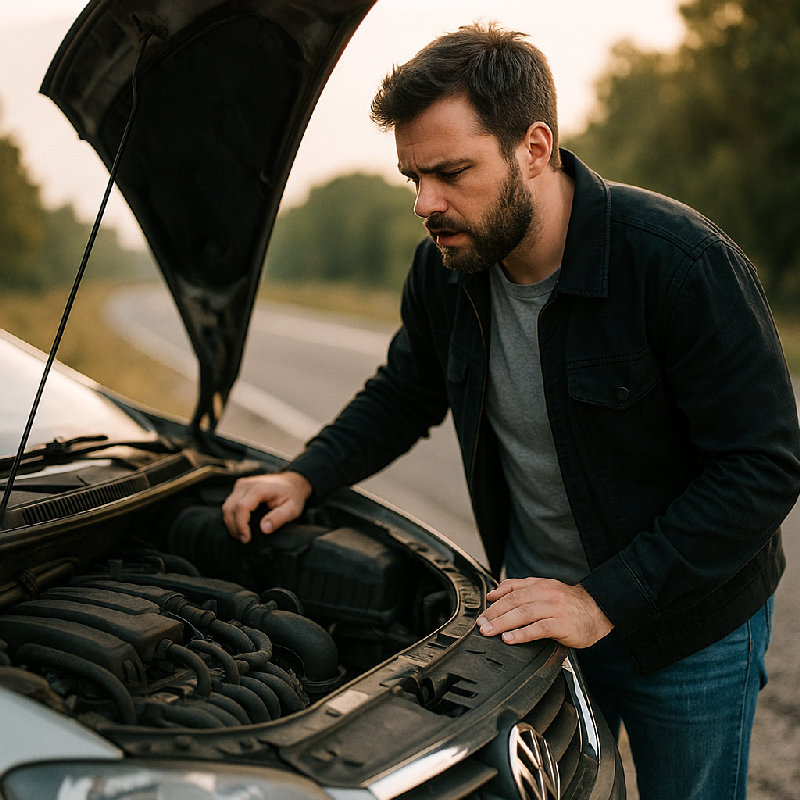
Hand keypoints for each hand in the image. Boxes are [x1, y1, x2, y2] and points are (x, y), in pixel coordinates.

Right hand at [222, 471, 311, 542]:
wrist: (293, 482)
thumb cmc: (293, 495)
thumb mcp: (292, 509)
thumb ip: (278, 518)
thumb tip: (264, 529)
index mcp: (259, 488)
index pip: (241, 507)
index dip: (241, 525)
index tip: (246, 538)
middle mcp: (247, 484)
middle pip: (230, 508)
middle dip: (234, 527)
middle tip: (244, 540)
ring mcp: (242, 484)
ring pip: (227, 506)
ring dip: (231, 523)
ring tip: (241, 535)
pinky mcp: (240, 487)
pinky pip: (230, 503)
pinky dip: (231, 516)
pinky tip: (239, 526)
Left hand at [476, 577, 612, 648]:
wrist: (600, 610)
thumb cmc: (570, 604)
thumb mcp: (547, 590)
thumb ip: (522, 589)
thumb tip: (495, 593)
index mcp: (540, 585)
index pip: (513, 589)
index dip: (496, 598)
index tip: (483, 610)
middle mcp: (546, 593)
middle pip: (515, 601)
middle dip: (495, 613)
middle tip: (481, 624)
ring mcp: (554, 608)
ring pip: (524, 613)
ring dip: (503, 623)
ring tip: (490, 631)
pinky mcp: (562, 624)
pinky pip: (539, 629)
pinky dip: (522, 634)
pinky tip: (510, 639)